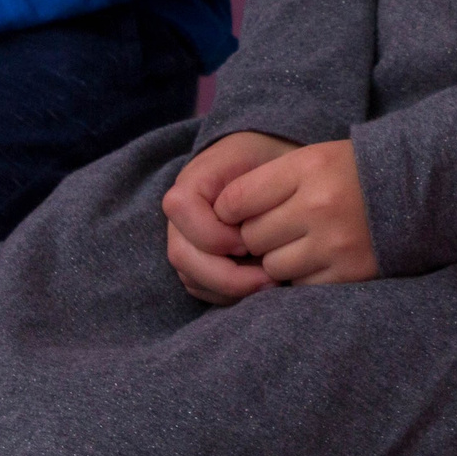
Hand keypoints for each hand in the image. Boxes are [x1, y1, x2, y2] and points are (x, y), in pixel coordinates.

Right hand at [164, 130, 297, 304]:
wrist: (273, 168)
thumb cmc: (275, 163)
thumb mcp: (271, 161)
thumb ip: (259, 185)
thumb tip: (249, 236)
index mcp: (195, 180)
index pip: (182, 207)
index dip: (213, 233)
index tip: (248, 242)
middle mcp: (182, 214)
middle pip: (181, 254)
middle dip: (225, 275)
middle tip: (267, 278)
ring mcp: (185, 239)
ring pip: (190, 277)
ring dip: (229, 289)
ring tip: (268, 284)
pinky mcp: (197, 261)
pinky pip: (200, 287)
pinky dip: (227, 294)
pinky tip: (257, 288)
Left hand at [215, 139, 378, 287]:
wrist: (422, 188)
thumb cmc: (356, 173)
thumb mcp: (314, 159)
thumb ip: (269, 183)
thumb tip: (220, 221)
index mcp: (308, 168)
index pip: (236, 201)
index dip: (231, 212)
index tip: (242, 214)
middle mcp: (319, 204)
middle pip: (252, 237)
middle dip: (258, 237)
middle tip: (281, 228)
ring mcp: (334, 242)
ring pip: (273, 266)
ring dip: (280, 260)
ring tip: (304, 243)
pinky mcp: (349, 273)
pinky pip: (301, 286)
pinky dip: (305, 277)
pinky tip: (323, 258)